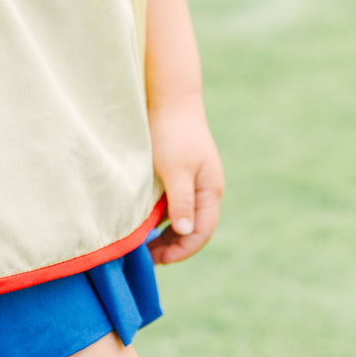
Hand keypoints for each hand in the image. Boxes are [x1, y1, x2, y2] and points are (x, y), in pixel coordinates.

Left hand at [147, 98, 222, 265]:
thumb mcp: (176, 169)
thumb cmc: (173, 133)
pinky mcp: (181, 172)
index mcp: (211, 190)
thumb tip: (185, 232)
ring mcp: (194, 181)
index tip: (158, 259)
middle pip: (194, 228)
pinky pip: (175, 203)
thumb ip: (182, 201)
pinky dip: (162, 216)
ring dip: (166, 233)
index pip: (201, 232)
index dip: (182, 250)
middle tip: (148, 258)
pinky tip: (145, 221)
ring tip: (144, 245)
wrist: (170, 98)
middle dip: (174, 246)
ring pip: (183, 217)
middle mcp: (206, 189)